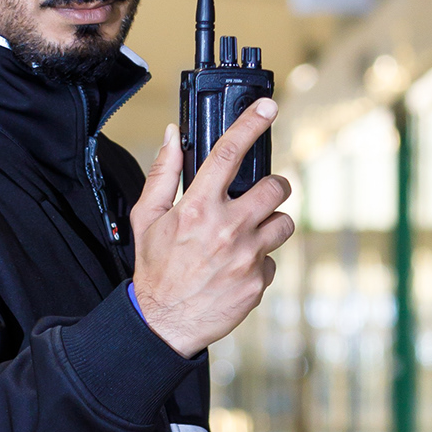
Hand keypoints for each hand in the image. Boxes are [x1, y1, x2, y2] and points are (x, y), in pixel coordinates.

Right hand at [129, 103, 294, 358]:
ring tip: (250, 234)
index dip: (252, 123)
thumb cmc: (155, 271)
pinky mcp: (259, 282)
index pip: (230, 152)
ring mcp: (247, 256)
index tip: (269, 107)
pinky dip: (261, 261)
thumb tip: (172, 137)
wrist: (163, 324)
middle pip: (276, 187)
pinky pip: (273, 260)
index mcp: (198, 207)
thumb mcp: (147, 218)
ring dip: (272, 223)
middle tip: (261, 195)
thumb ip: (163, 174)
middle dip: (273, 186)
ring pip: (285, 222)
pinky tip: (239, 267)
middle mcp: (228, 228)